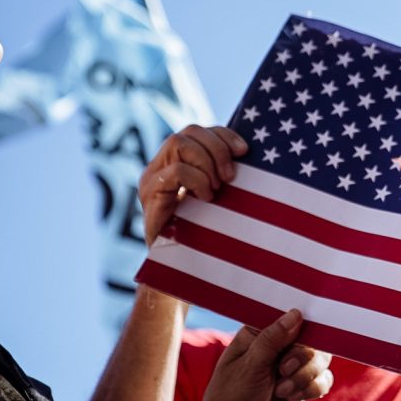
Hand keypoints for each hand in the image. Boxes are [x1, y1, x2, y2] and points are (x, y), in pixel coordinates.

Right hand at [138, 125, 247, 245]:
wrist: (175, 269)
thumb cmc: (203, 235)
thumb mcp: (218, 198)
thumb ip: (224, 176)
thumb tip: (250, 156)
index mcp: (176, 162)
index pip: (197, 131)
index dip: (223, 135)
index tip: (245, 151)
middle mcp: (160, 166)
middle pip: (189, 131)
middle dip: (217, 148)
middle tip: (231, 177)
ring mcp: (152, 178)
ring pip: (178, 143)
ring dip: (206, 163)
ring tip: (217, 188)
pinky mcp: (149, 194)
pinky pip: (175, 171)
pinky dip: (197, 180)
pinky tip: (207, 199)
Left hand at [196, 310, 333, 400]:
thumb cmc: (230, 399)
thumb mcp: (247, 367)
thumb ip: (272, 340)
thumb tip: (296, 313)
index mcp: (260, 335)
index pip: (289, 318)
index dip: (299, 326)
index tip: (295, 340)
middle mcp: (280, 347)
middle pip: (312, 337)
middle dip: (303, 357)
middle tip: (283, 370)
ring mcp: (294, 367)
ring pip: (322, 358)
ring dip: (306, 375)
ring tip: (283, 390)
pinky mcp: (304, 386)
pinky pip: (325, 379)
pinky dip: (312, 388)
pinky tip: (291, 398)